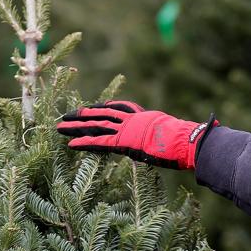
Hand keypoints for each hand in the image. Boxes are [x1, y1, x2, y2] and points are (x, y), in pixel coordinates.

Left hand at [56, 100, 216, 170]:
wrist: (189, 141)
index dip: (105, 109)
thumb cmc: (191, 141)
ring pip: (96, 125)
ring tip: (59, 126)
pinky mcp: (124, 142)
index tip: (93, 107)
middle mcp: (133, 120)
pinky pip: (99, 142)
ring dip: (76, 126)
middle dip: (83, 115)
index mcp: (145, 117)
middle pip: (102, 114)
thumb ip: (174, 135)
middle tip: (67, 115)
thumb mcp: (179, 135)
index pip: (120, 110)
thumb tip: (187, 133)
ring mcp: (127, 130)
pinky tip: (69, 143)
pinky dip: (84, 142)